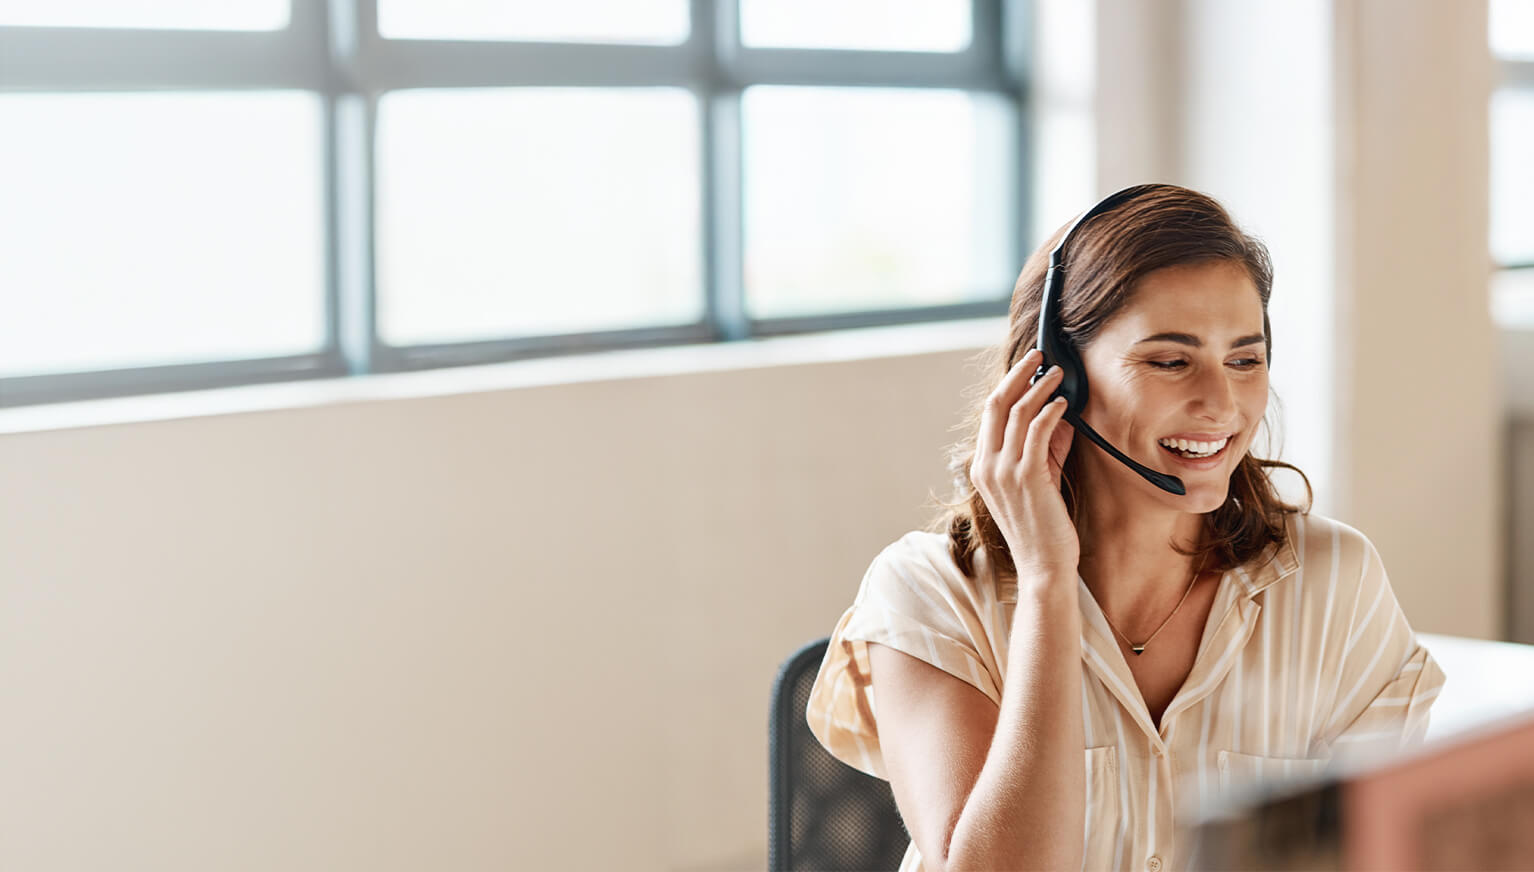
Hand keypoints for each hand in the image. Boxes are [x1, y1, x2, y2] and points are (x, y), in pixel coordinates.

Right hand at [968, 348, 1079, 584]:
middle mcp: (987, 467)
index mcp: (981, 467)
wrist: (1044, 565)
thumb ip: (1044, 447)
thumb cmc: (1043, 526)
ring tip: (1057, 373)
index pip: (989, 415)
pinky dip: (1050, 411)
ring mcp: (1004, 472)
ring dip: (1039, 388)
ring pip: (1017, 413)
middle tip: (1038, 356)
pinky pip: (1036, 431)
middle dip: (1019, 375)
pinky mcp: (1027, 477)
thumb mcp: (1038, 480)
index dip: (1009, 386)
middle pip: (996, 405)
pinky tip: (1064, 402)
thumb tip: (1059, 412)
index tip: (1028, 368)